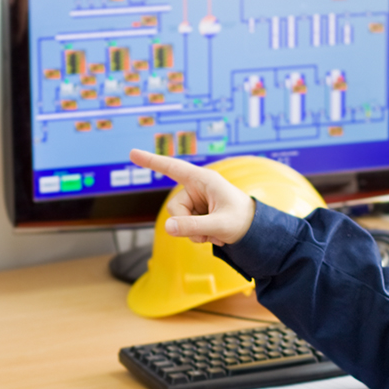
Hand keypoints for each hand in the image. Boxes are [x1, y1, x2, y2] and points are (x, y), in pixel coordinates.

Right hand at [128, 149, 255, 244]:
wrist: (256, 231)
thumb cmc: (243, 221)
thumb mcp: (219, 225)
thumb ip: (193, 226)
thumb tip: (167, 227)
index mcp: (204, 180)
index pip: (173, 168)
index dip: (152, 161)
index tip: (132, 154)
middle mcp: (197, 188)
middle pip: (174, 208)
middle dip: (187, 224)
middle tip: (209, 231)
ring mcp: (196, 202)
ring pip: (178, 220)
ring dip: (194, 232)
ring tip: (215, 233)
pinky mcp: (197, 213)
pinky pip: (185, 226)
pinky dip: (198, 235)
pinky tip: (214, 234)